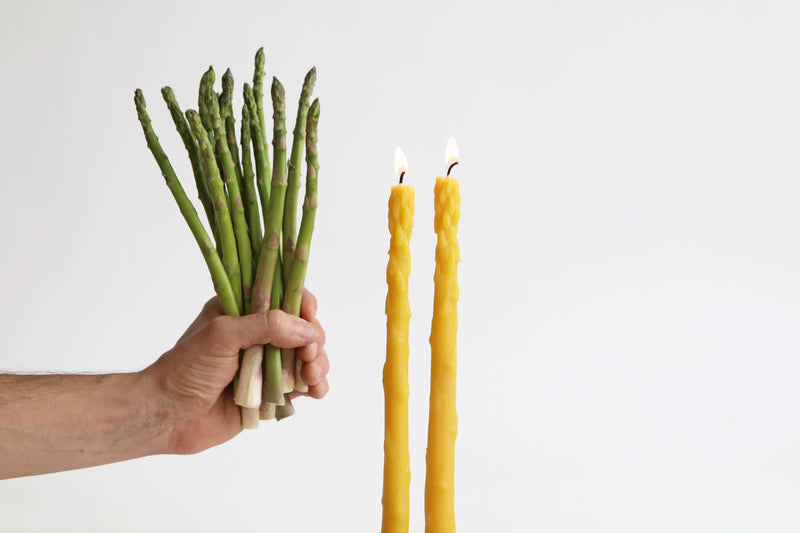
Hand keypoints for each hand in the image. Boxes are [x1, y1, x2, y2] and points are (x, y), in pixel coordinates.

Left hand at [143, 289, 328, 454]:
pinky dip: (315, 386)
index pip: (283, 296)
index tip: (309, 316)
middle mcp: (258, 335)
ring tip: (312, 376)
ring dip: (318, 363)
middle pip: (303, 328)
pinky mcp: (270, 393)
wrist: (166, 416)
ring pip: (308, 357)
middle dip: (314, 339)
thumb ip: (265, 327)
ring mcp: (266, 364)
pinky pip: (303, 386)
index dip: (302, 304)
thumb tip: (306, 329)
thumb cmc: (184, 369)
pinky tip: (317, 390)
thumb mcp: (222, 335)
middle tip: (308, 354)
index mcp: (243, 310)